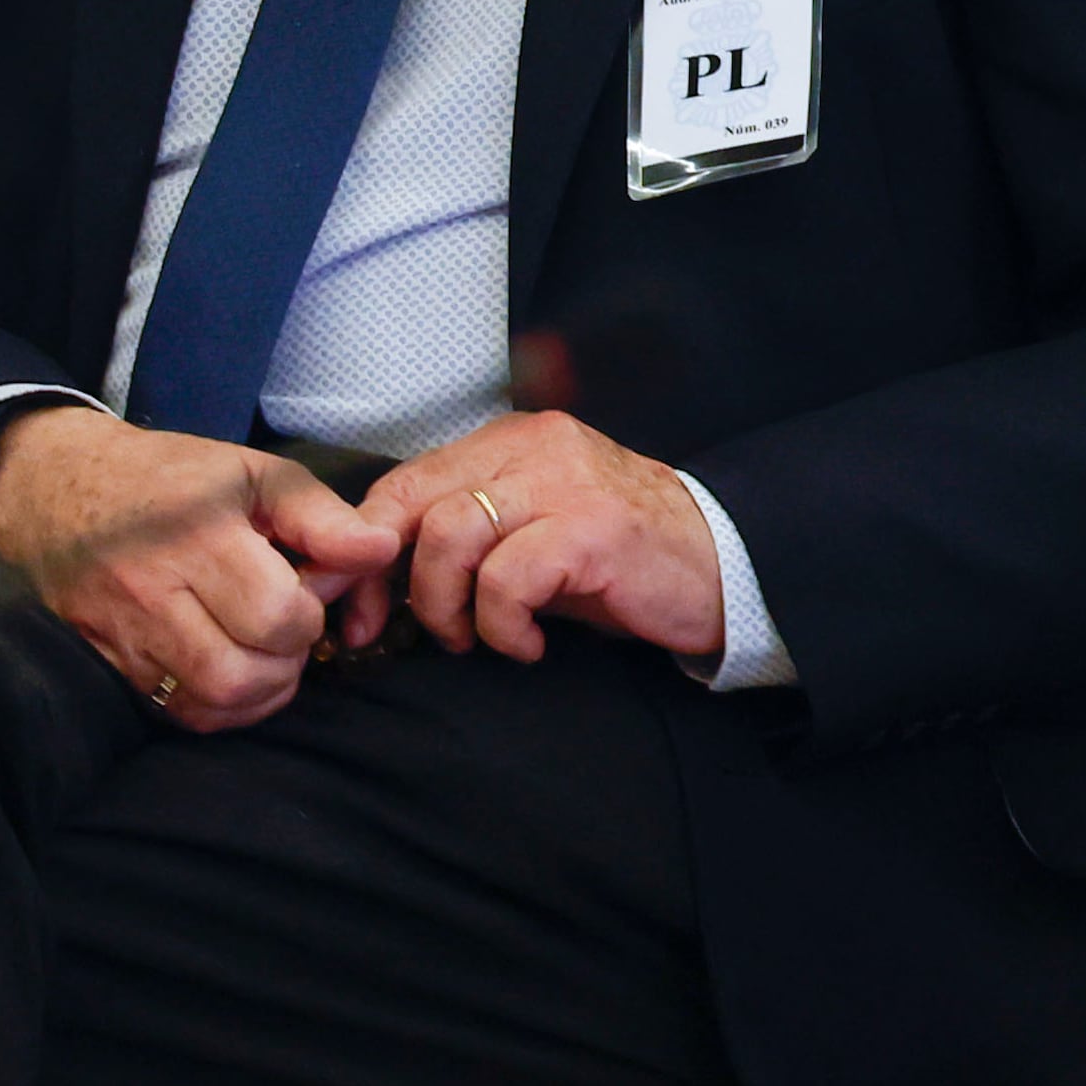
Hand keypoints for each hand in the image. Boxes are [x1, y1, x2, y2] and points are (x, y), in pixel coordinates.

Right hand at [0, 409, 390, 732]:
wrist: (59, 488)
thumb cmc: (173, 477)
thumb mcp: (256, 473)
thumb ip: (323, 516)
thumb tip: (380, 550)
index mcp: (198, 536)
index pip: (277, 615)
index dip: (311, 614)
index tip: (310, 588)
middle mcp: (153, 592)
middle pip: (244, 672)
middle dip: (289, 659)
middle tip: (292, 628)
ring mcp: (123, 635)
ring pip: (211, 702)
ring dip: (260, 690)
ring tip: (267, 651)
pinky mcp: (105, 663)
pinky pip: (176, 713)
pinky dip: (221, 706)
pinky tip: (234, 670)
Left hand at [353, 408, 726, 663]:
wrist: (725, 567)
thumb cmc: (619, 562)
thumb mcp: (532, 535)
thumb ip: (464, 539)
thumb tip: (376, 582)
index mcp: (511, 442)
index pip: (402, 483)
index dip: (363, 551)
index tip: (360, 610)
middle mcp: (534, 448)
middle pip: (411, 502)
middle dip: (387, 580)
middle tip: (397, 631)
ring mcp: (565, 484)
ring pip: (450, 535)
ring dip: (447, 605)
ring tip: (477, 637)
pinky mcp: (591, 530)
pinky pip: (505, 579)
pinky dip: (502, 625)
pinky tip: (529, 643)